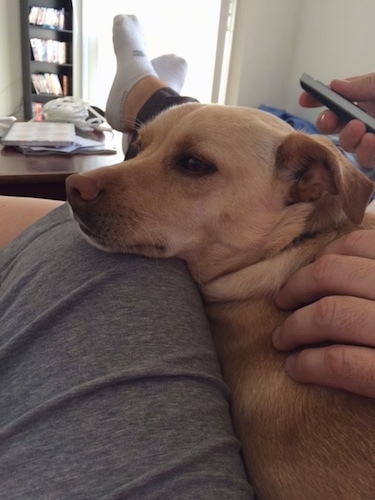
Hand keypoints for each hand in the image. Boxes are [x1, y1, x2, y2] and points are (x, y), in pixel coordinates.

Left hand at [272, 230, 374, 397]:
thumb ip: (371, 280)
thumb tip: (328, 262)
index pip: (358, 244)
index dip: (321, 258)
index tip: (304, 277)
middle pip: (332, 273)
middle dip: (295, 288)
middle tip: (282, 304)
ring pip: (329, 313)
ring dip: (294, 327)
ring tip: (282, 339)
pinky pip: (342, 362)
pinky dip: (310, 364)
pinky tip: (296, 368)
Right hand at [299, 73, 374, 166]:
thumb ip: (364, 84)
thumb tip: (334, 85)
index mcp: (367, 99)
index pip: (336, 100)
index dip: (317, 99)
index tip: (304, 100)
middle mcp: (365, 121)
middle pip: (334, 125)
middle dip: (326, 123)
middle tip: (331, 120)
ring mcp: (369, 141)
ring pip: (347, 145)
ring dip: (348, 138)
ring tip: (361, 130)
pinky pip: (365, 160)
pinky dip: (365, 152)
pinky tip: (370, 141)